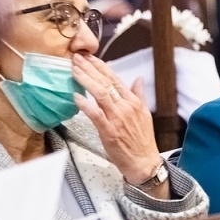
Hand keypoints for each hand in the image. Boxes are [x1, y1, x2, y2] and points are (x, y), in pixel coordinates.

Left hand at [71, 54, 161, 183]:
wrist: (143, 162)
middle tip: (77, 58)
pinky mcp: (109, 131)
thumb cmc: (142, 140)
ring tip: (74, 70)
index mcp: (133, 101)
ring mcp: (117, 118)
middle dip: (90, 68)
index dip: (101, 67)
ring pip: (100, 94)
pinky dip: (85, 104)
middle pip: (105, 83)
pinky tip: (76, 96)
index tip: (90, 57)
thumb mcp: (145, 114)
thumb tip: (139, 79)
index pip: (115, 79)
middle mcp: (125, 107)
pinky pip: (95, 114)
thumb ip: (139, 95)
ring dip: (86, 80)